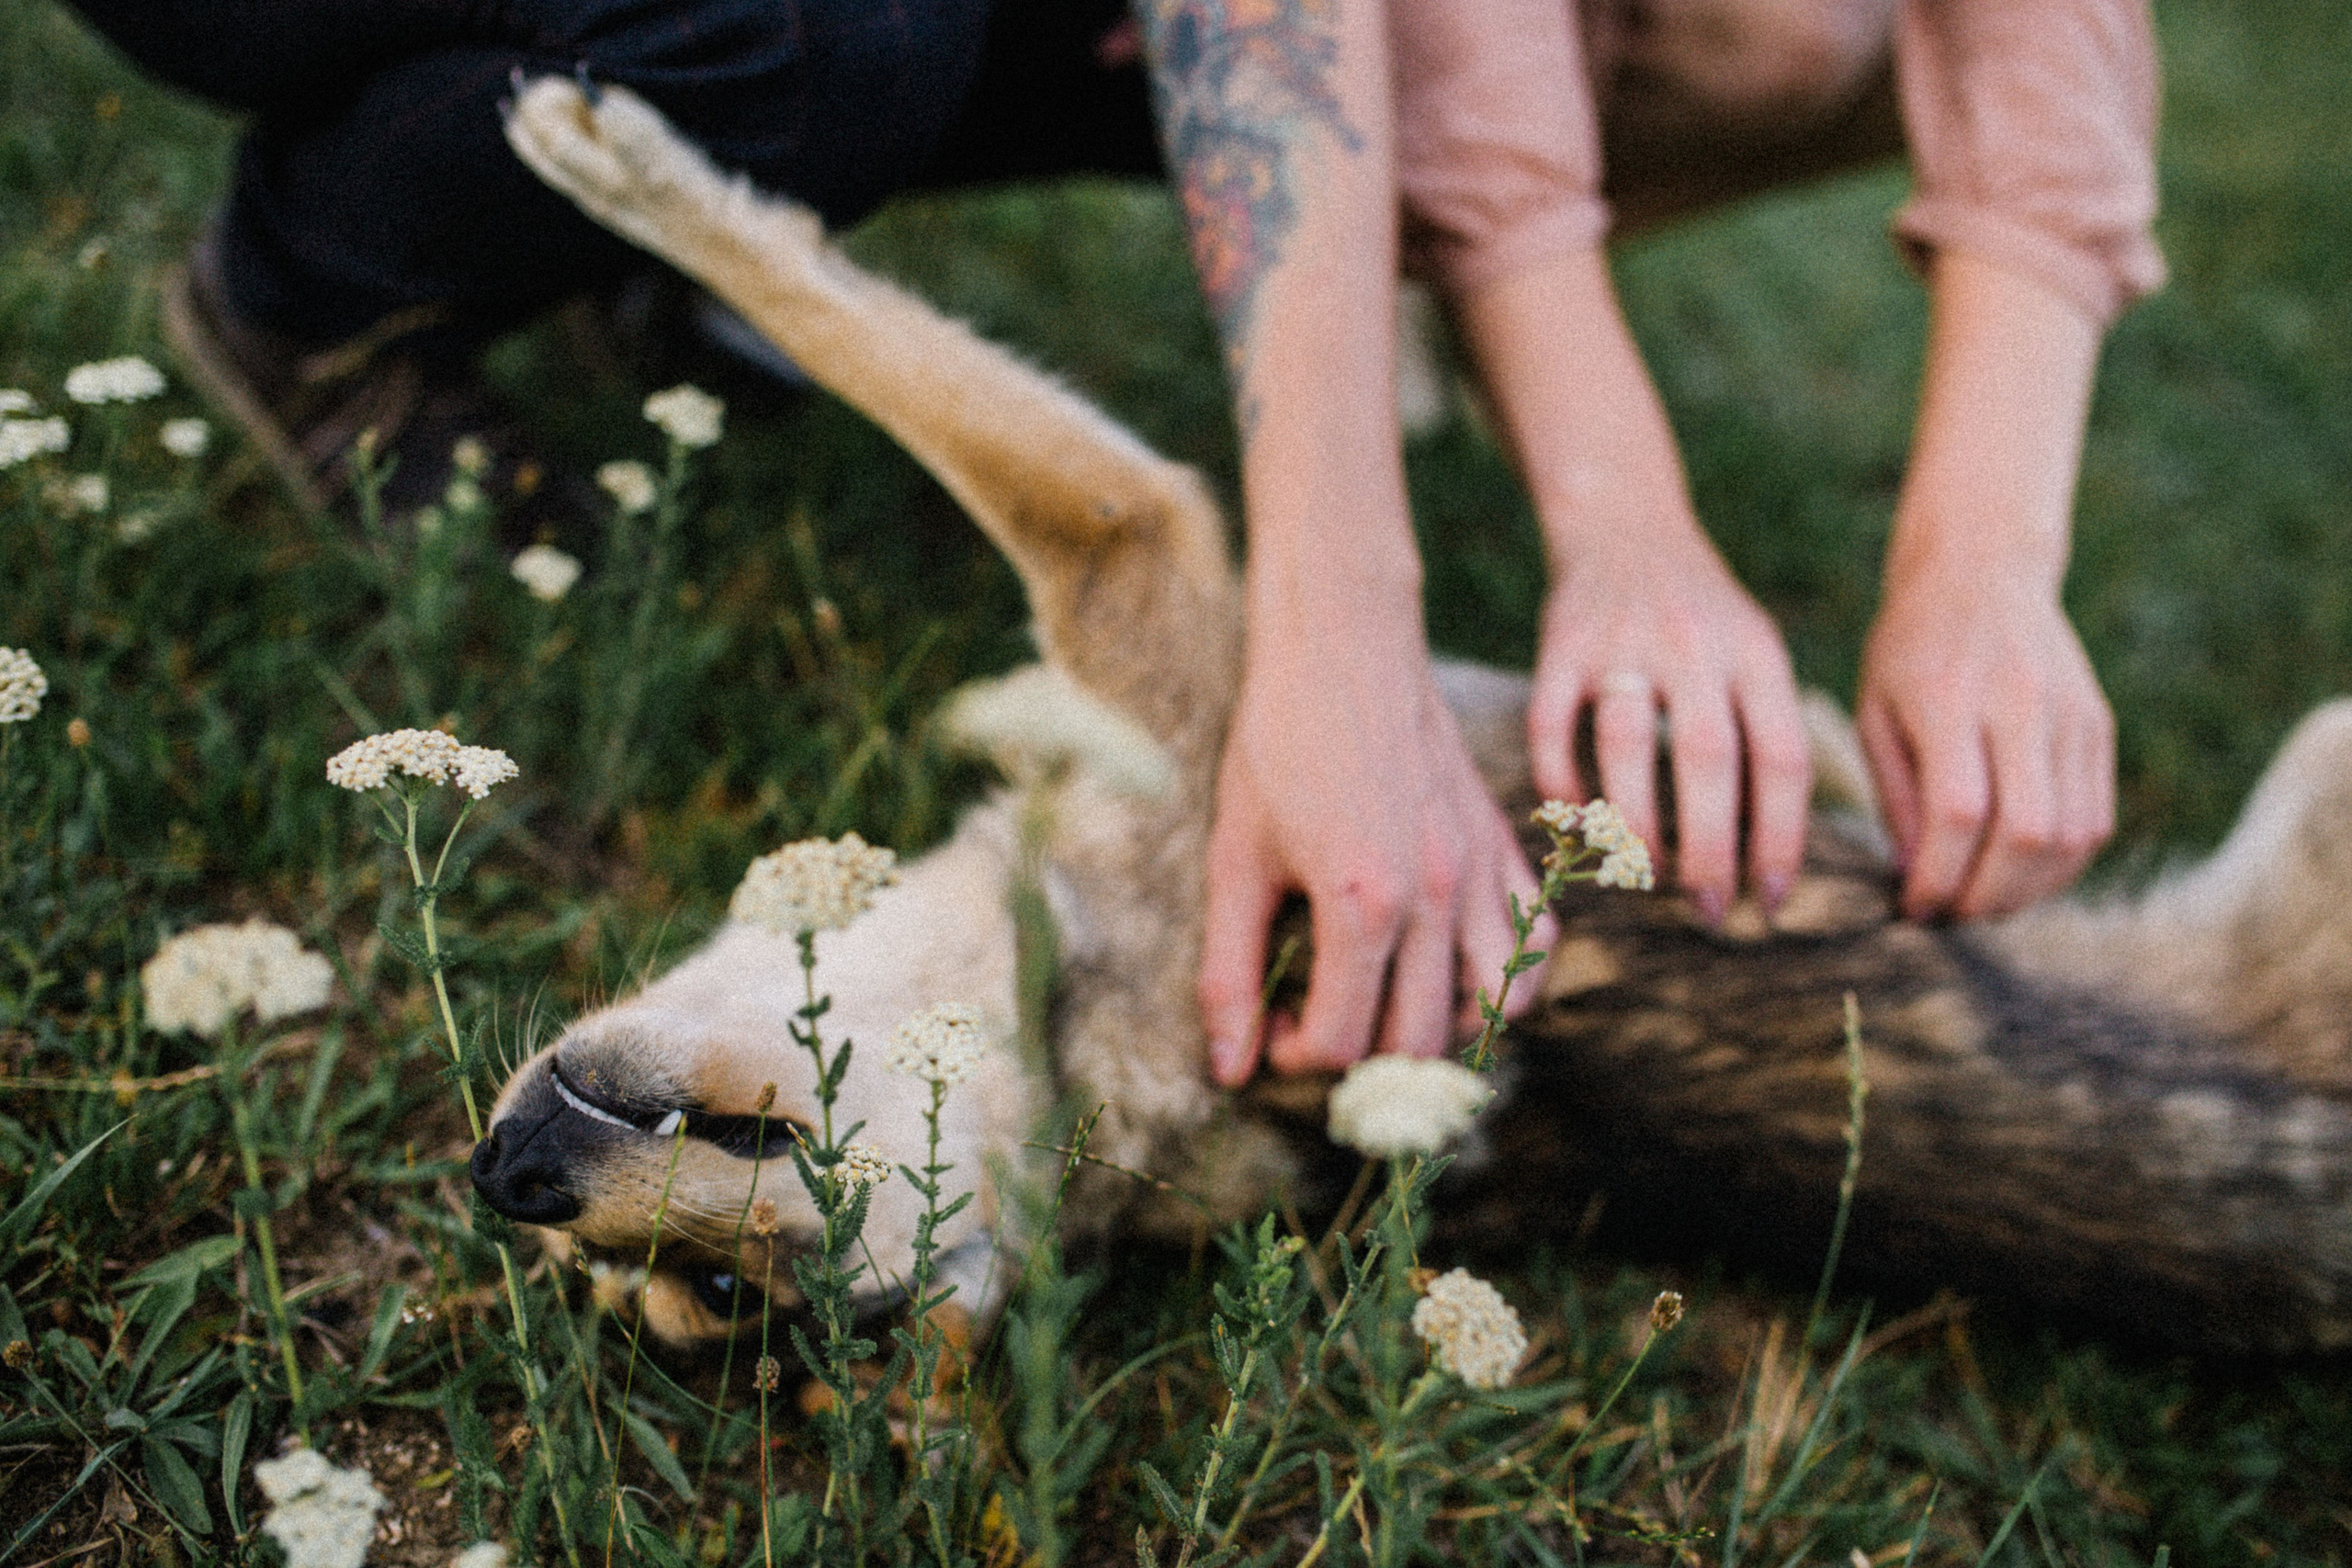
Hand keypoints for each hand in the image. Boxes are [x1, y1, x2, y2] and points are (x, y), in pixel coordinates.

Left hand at [1198, 625, 1552, 1085]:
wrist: (1342, 648)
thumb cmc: (1278, 747)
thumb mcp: (1232, 862)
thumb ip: (1229, 973)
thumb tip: (1227, 1068)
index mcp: (1361, 901)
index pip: (1344, 1041)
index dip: (1297, 1056)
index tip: (1276, 1027)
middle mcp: (1435, 895)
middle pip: (1416, 1042)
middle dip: (1362, 1057)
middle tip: (1321, 1024)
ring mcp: (1479, 872)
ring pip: (1491, 1009)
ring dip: (1438, 1032)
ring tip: (1386, 1007)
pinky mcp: (1502, 847)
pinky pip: (1535, 947)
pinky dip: (1505, 982)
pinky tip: (1453, 974)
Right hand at [1526, 527, 1809, 925]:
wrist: (1625, 523)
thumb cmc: (1703, 615)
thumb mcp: (1754, 651)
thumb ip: (1766, 729)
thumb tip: (1771, 848)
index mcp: (1756, 653)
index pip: (1782, 757)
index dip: (1781, 836)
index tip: (1772, 898)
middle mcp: (1695, 645)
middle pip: (1709, 759)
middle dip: (1712, 847)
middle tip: (1710, 909)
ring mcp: (1623, 642)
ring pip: (1628, 745)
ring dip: (1637, 822)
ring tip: (1644, 875)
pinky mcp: (1561, 643)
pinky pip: (1552, 724)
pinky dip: (1561, 780)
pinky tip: (1574, 821)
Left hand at [1857, 555, 2113, 919]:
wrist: (1982, 572)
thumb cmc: (1910, 648)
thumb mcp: (1875, 709)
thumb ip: (1895, 792)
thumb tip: (1916, 875)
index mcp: (1949, 698)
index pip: (1958, 812)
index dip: (1939, 876)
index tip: (1914, 906)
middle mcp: (2019, 705)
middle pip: (2025, 832)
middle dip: (1987, 895)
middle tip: (1952, 915)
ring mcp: (2069, 715)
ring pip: (2071, 833)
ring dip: (2029, 889)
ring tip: (1985, 901)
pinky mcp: (2098, 726)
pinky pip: (2096, 817)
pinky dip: (2064, 864)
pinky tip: (2023, 874)